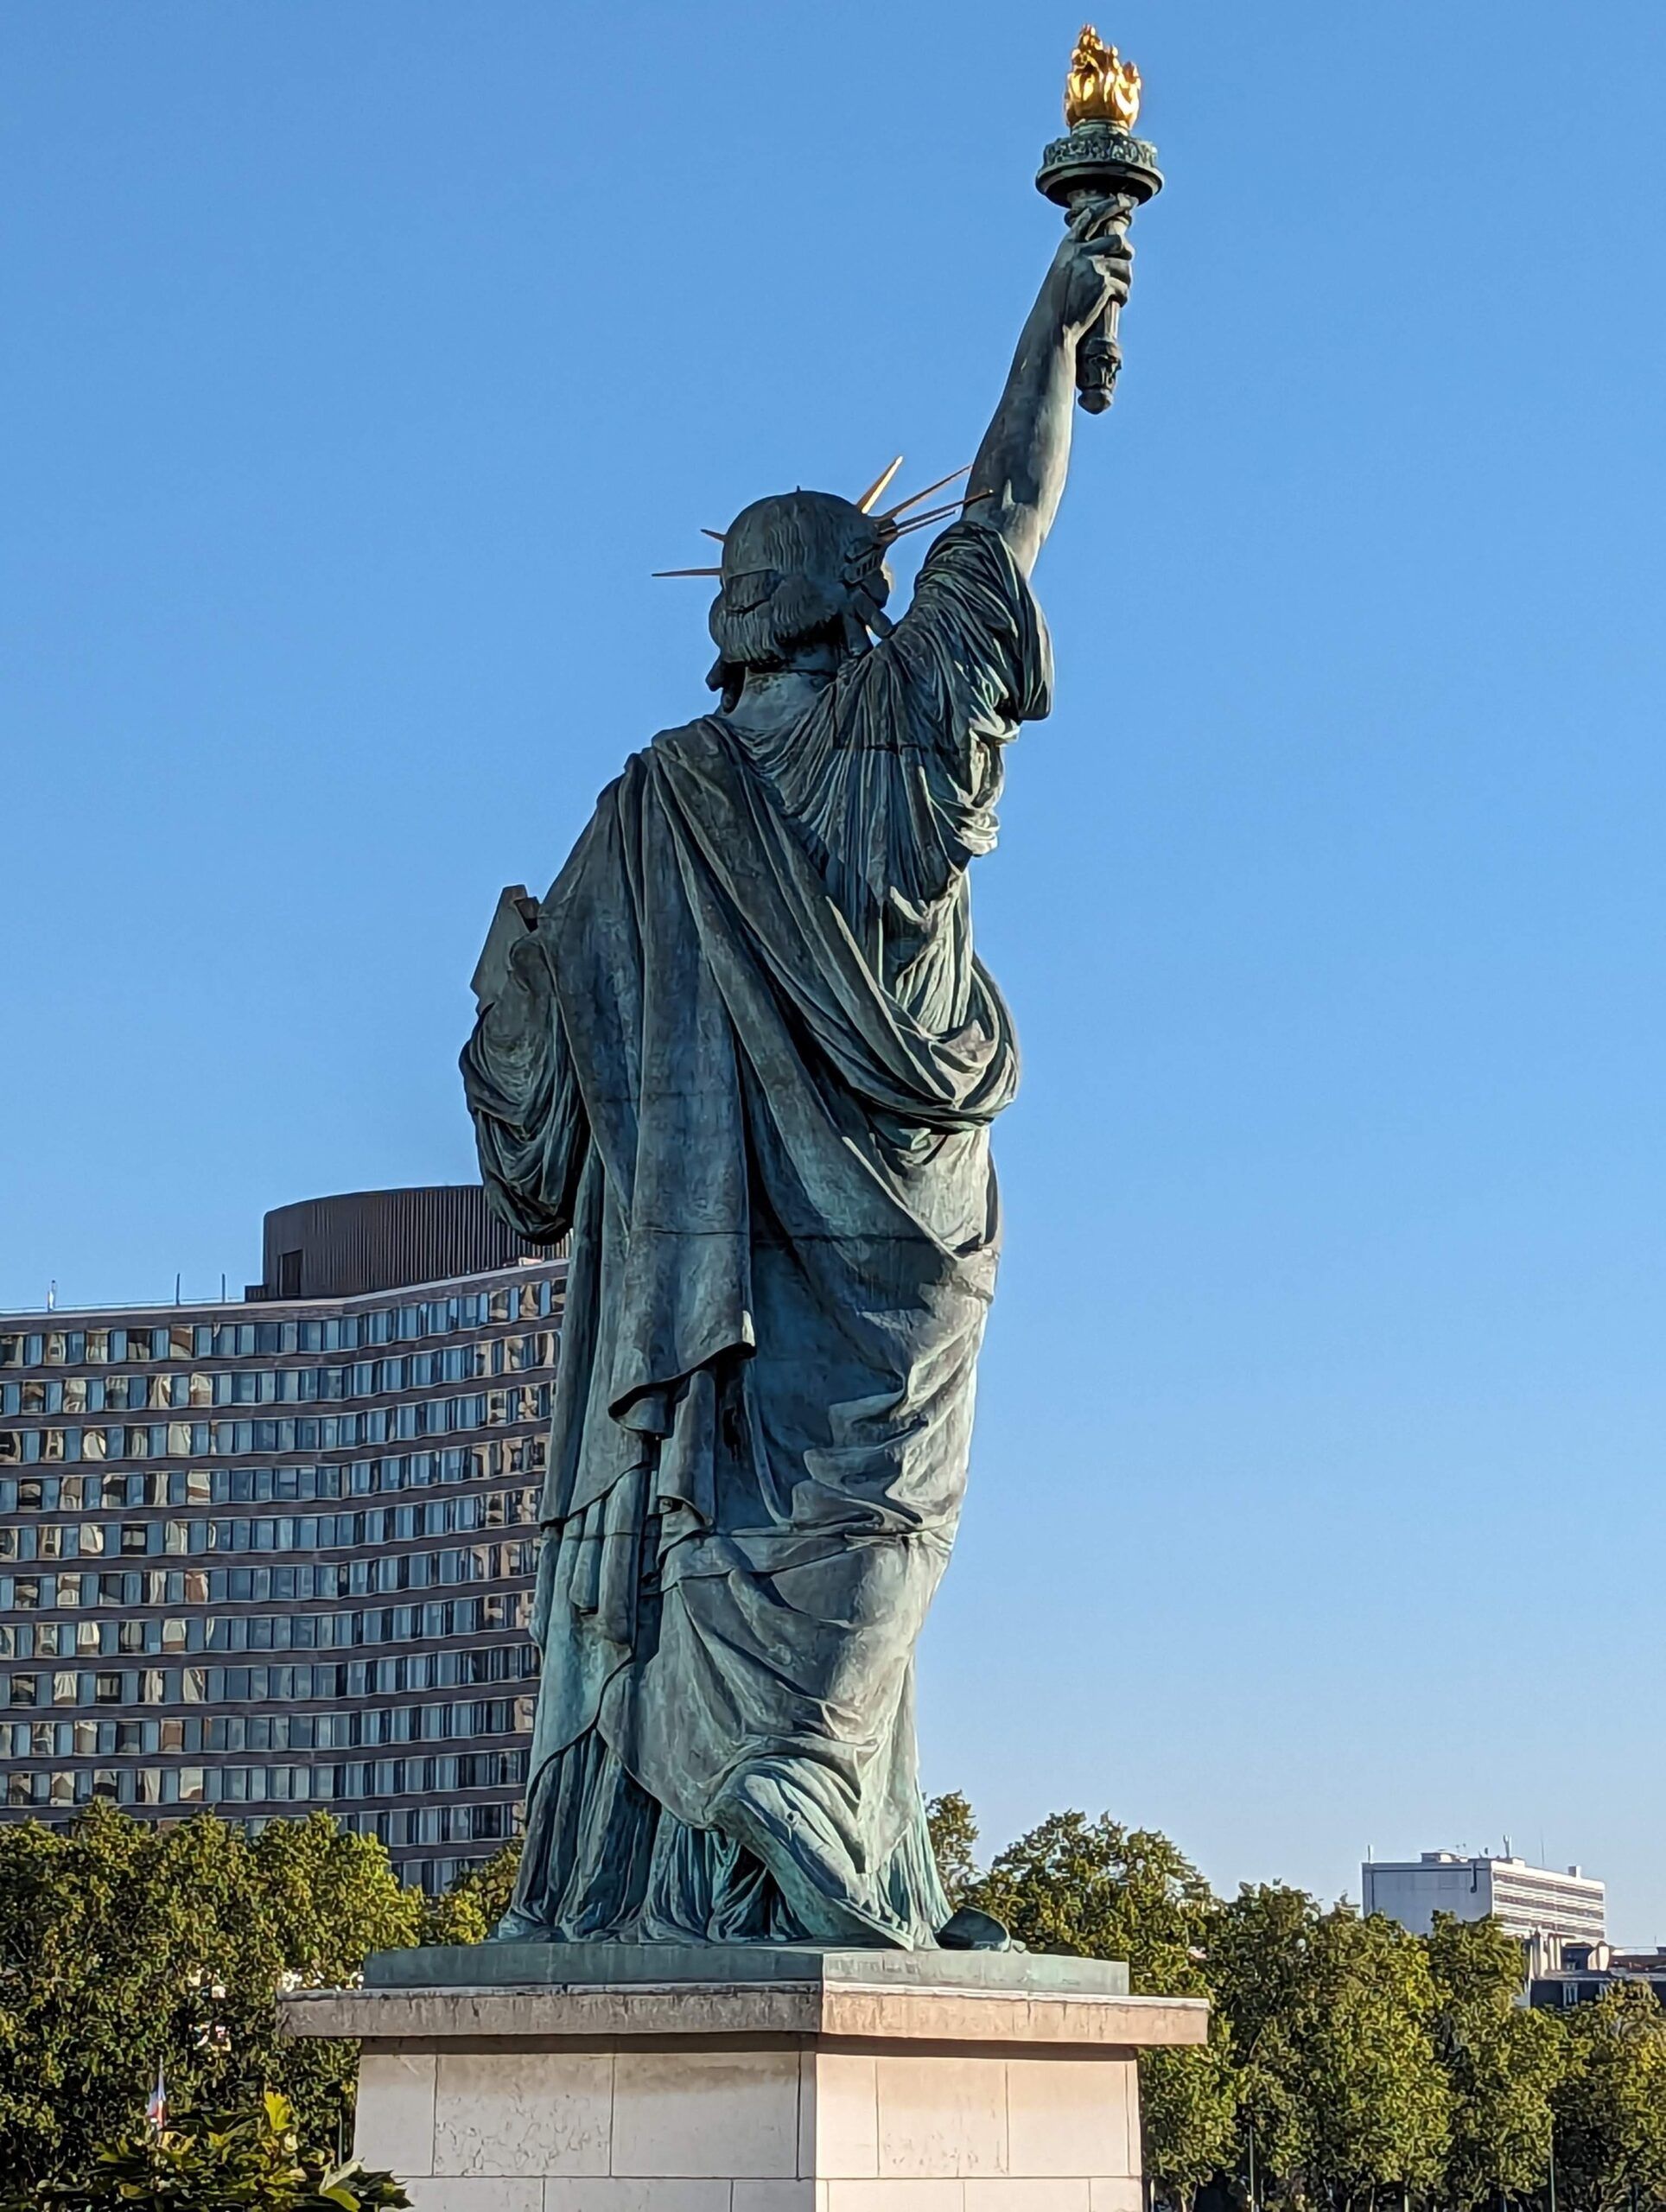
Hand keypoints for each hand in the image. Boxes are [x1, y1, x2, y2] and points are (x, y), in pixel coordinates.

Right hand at [1051, 199, 1133, 339]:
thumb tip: (1113, 245)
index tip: (1128, 200)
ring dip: (1125, 278)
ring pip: (1125, 264)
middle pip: (1117, 240)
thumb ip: (1081, 254)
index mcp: (1069, 245)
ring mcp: (1092, 266)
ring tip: (1117, 289)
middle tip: (1128, 256)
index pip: (1093, 215)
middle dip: (1126, 250)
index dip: (1112, 204)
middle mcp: (1080, 251)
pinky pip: (1124, 285)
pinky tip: (1116, 302)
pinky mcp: (1102, 284)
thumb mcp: (1063, 270)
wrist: (1053, 326)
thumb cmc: (1058, 302)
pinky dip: (1123, 295)